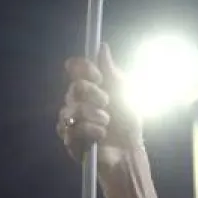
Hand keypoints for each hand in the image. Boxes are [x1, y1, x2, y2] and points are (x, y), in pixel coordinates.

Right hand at [58, 43, 143, 174]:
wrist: (129, 150)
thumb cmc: (128, 121)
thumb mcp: (125, 92)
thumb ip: (112, 71)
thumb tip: (102, 47)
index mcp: (90, 85)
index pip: (74, 67)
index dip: (83, 67)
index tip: (98, 76)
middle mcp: (76, 99)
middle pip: (74, 87)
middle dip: (94, 94)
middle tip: (107, 102)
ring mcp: (70, 119)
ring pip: (70, 109)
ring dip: (94, 115)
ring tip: (107, 122)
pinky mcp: (68, 138)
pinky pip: (71, 129)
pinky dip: (91, 131)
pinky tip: (100, 135)